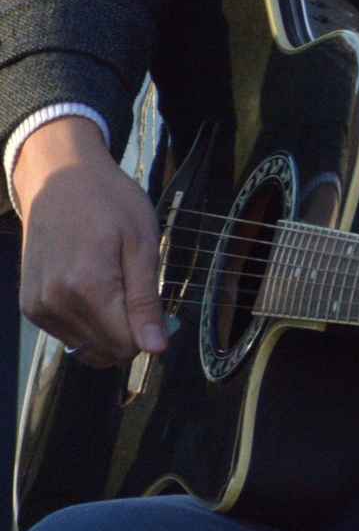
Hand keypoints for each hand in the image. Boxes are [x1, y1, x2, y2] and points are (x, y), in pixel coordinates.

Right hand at [13, 116, 163, 367]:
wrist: (59, 179)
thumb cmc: (110, 204)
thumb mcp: (142, 245)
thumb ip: (145, 301)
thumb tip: (156, 349)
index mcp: (87, 288)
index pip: (126, 345)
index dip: (149, 333)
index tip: (157, 309)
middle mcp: (55, 303)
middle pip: (105, 351)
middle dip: (129, 334)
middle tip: (137, 295)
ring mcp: (37, 307)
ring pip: (86, 347)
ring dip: (107, 330)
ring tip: (113, 287)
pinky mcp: (29, 306)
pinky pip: (67, 334)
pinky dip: (86, 323)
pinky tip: (92, 291)